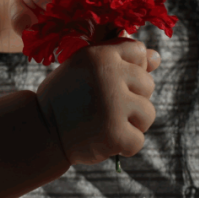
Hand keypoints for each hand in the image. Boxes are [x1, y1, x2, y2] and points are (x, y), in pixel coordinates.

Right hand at [35, 38, 159, 165]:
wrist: (40, 130)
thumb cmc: (66, 96)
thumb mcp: (87, 69)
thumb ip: (121, 60)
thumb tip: (157, 57)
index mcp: (100, 54)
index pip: (139, 52)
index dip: (129, 69)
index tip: (110, 82)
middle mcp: (109, 74)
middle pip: (148, 84)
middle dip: (132, 98)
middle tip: (104, 107)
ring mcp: (113, 104)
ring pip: (148, 113)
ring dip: (131, 123)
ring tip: (105, 123)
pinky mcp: (115, 133)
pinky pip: (138, 140)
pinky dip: (123, 146)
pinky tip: (103, 139)